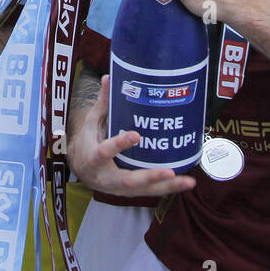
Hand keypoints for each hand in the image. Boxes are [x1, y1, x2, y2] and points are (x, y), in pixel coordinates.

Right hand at [68, 76, 196, 197]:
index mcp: (93, 157)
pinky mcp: (131, 191)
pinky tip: (186, 181)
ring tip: (188, 181)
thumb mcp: (92, 122)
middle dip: (150, 177)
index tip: (136, 135)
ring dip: (167, 187)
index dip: (119, 144)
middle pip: (128, 180)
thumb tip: (108, 77)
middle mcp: (106, 176)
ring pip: (144, 190)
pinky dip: (169, 188)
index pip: (104, 151)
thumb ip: (103, 103)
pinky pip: (151, 192)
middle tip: (169, 171)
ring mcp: (120, 187)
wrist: (81, 169)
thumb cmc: (90, 141)